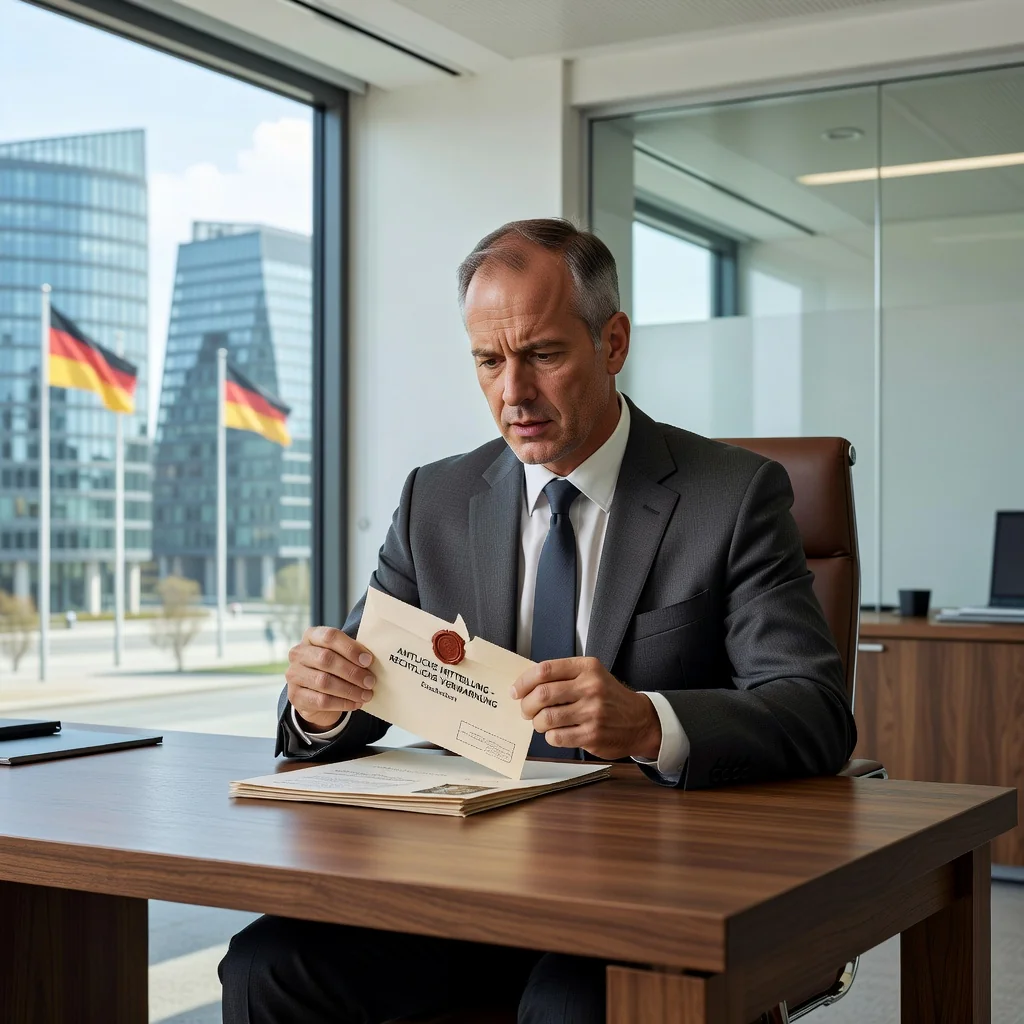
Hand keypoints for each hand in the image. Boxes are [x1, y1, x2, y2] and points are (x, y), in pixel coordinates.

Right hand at [286, 626, 375, 730]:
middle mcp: (298, 653)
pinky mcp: (295, 696)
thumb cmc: (333, 668)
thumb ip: (352, 653)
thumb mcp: (340, 656)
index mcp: (311, 636)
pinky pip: (321, 700)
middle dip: (352, 672)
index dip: (350, 648)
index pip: (330, 636)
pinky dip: (343, 703)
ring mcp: (293, 675)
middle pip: (326, 659)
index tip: (368, 660)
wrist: (315, 694)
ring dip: (350, 690)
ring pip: (324, 682)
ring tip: (366, 694)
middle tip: (370, 681)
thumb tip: (370, 660)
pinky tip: (355, 703)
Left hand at [511, 657, 661, 760]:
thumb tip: (526, 685)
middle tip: (525, 710)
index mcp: (587, 668)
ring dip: (537, 722)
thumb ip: (563, 676)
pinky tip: (556, 732)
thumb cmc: (609, 697)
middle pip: (542, 695)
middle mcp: (590, 687)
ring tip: (541, 722)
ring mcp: (592, 712)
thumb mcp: (591, 675)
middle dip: (526, 705)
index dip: (524, 681)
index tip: (515, 690)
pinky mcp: (592, 734)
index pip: (545, 670)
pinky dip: (550, 736)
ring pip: (546, 718)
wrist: (640, 720)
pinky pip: (556, 737)